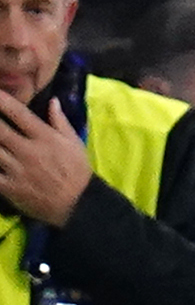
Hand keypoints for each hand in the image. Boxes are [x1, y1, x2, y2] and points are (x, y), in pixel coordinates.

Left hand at [0, 93, 92, 226]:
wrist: (78, 205)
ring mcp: (16, 169)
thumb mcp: (75, 144)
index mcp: (44, 138)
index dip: (1, 100)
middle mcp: (27, 150)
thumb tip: (52, 101)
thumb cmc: (76, 172)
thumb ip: (60, 122)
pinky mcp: (8, 186)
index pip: (18, 113)